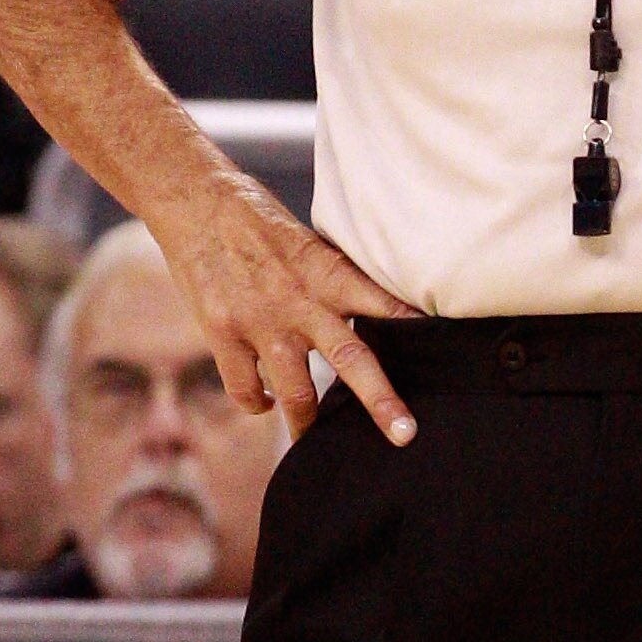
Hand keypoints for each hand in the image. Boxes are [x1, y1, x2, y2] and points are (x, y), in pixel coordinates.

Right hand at [153, 162, 420, 444]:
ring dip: (306, 423)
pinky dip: (257, 403)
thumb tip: (374, 318)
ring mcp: (260, 322)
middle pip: (350, 360)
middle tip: (405, 435)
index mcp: (328, 274)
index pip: (383, 304)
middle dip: (380, 402)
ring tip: (313, 439)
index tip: (446, 349)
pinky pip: (246, 390)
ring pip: (296, 392)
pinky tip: (264, 402)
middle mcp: (300, 302)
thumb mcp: (309, 244)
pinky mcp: (222, 334)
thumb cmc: (258, 223)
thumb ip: (336, 284)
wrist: (195, 202)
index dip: (413, 327)